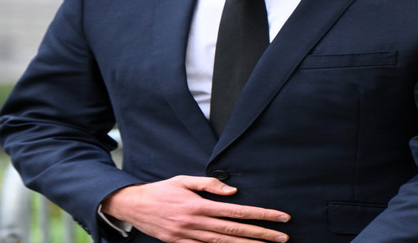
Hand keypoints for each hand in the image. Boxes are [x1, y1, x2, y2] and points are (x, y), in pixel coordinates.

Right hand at [101, 175, 289, 241]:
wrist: (134, 206)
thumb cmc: (161, 190)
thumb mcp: (184, 180)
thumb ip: (209, 185)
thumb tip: (232, 190)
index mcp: (200, 206)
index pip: (238, 211)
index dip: (261, 214)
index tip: (280, 216)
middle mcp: (197, 223)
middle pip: (236, 230)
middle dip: (262, 234)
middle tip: (283, 237)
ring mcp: (189, 237)